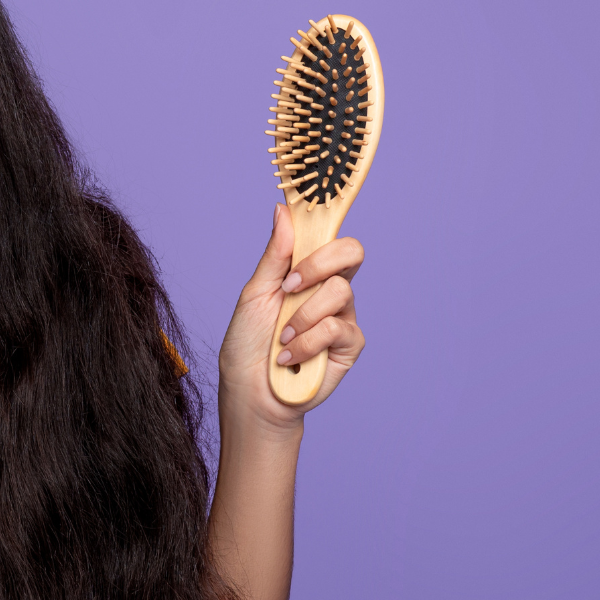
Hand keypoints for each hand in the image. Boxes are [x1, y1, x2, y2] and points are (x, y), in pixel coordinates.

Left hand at [217, 204, 364, 430]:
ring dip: (302, 316)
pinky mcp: (349, 345)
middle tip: (289, 286)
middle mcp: (329, 290)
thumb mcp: (255, 293)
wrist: (250, 391)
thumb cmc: (248, 342)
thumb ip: (275, 255)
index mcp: (307, 272)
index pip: (329, 236)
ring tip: (281, 337)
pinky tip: (289, 357)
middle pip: (352, 252)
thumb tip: (282, 210)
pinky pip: (336, 328)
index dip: (326, 220)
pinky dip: (306, 343)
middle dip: (318, 265)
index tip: (310, 207)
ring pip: (340, 292)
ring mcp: (343, 316)